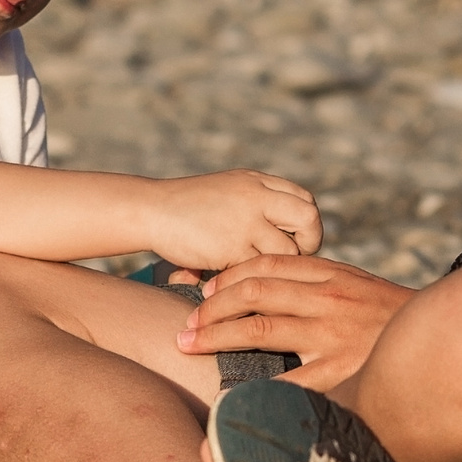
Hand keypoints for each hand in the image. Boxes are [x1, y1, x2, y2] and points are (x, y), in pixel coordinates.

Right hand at [147, 171, 321, 272]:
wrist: (152, 210)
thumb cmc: (190, 206)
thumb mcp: (232, 190)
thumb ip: (262, 202)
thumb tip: (297, 229)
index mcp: (259, 182)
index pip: (306, 201)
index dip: (307, 226)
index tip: (294, 241)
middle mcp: (257, 196)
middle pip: (309, 219)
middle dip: (308, 243)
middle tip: (290, 259)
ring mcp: (245, 221)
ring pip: (287, 251)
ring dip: (275, 267)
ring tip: (253, 271)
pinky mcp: (231, 246)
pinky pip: (258, 270)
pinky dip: (250, 279)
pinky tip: (233, 278)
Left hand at [178, 255, 410, 389]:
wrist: (446, 341)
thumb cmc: (393, 318)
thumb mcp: (359, 287)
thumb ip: (319, 284)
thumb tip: (273, 287)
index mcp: (330, 274)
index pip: (266, 264)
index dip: (228, 275)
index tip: (204, 291)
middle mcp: (327, 297)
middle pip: (252, 292)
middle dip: (211, 307)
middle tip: (185, 325)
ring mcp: (332, 333)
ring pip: (259, 328)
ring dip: (215, 336)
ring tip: (187, 346)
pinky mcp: (341, 370)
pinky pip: (288, 383)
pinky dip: (254, 392)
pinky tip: (227, 401)